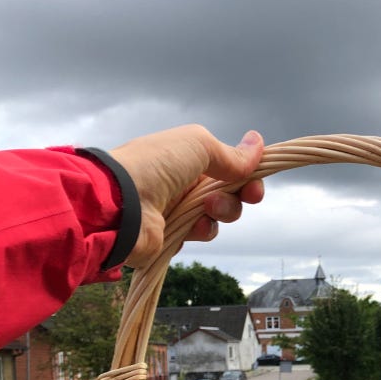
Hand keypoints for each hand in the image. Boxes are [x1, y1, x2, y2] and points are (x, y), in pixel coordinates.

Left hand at [109, 124, 264, 267]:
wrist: (121, 204)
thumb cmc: (156, 165)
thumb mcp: (198, 145)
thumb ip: (231, 153)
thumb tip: (258, 144)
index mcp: (187, 158)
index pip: (228, 167)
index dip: (247, 175)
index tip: (256, 183)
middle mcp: (183, 181)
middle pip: (229, 192)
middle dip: (239, 195)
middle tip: (243, 195)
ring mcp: (177, 209)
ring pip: (219, 215)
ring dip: (222, 211)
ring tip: (207, 208)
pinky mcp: (173, 234)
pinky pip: (201, 233)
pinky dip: (202, 229)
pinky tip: (193, 225)